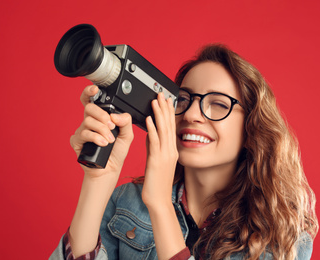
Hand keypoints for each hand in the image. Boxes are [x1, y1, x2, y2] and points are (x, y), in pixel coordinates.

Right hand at [70, 85, 133, 177]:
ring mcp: (82, 131)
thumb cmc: (117, 152)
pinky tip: (103, 143)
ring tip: (110, 140)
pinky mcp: (77, 141)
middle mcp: (90, 121)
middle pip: (89, 108)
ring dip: (102, 130)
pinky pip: (84, 134)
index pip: (92, 100)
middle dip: (102, 115)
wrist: (110, 169)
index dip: (89, 92)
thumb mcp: (128, 135)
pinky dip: (96, 138)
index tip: (95, 89)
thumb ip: (126, 121)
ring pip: (88, 121)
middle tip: (111, 126)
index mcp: (101, 117)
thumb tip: (115, 115)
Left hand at [142, 93, 178, 207]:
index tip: (165, 100)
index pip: (170, 127)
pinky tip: (149, 120)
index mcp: (171, 151)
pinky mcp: (157, 160)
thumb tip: (150, 132)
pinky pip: (154, 142)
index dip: (168, 112)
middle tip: (161, 94)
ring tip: (155, 101)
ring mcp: (165, 155)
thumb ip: (154, 146)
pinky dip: (152, 129)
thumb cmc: (157, 183)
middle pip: (168, 125)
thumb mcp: (155, 161)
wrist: (159, 200)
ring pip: (163, 130)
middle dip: (164, 108)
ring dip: (159, 114)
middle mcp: (170, 151)